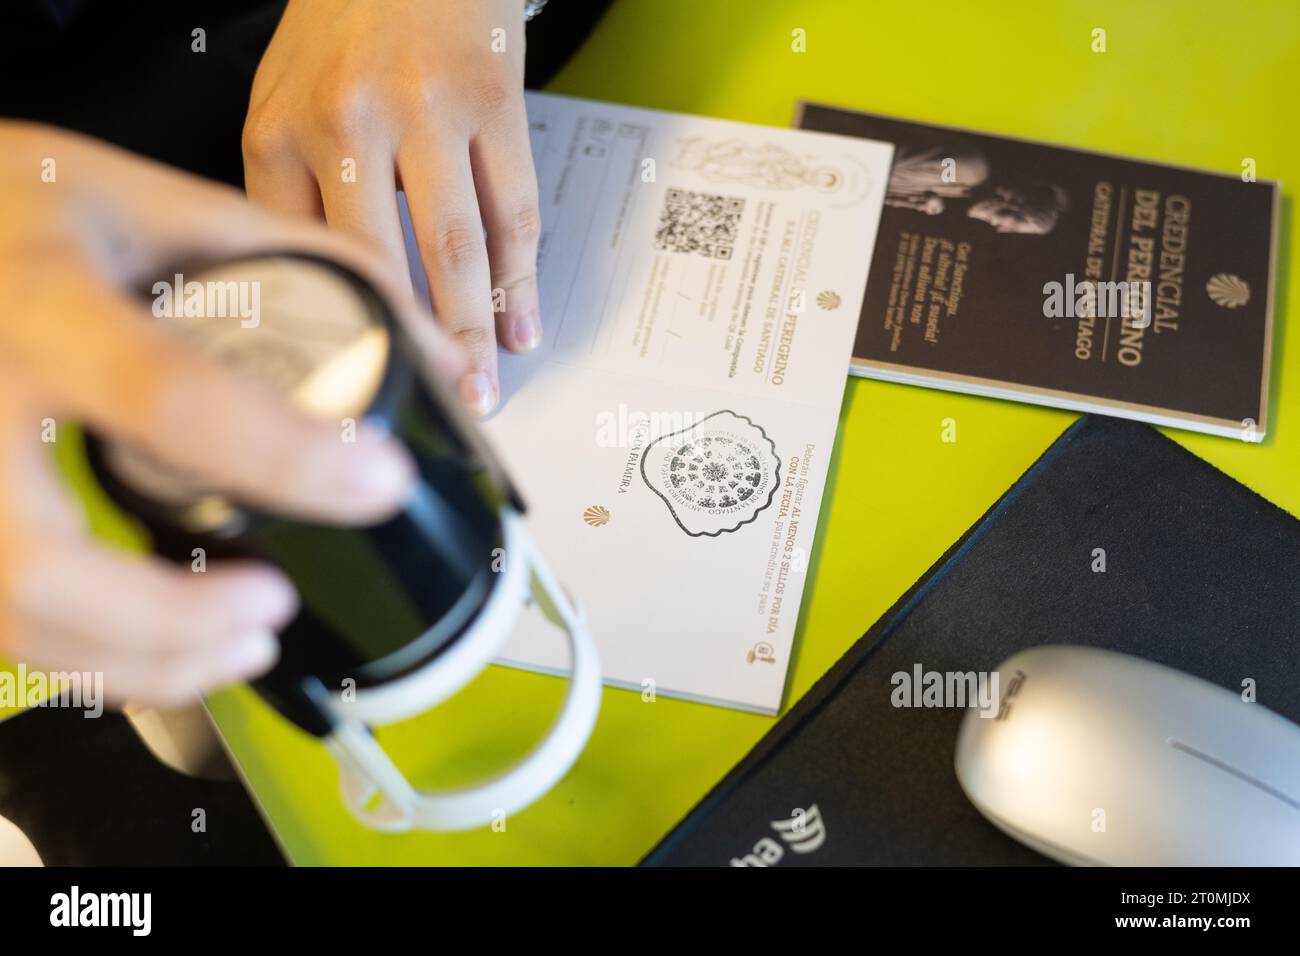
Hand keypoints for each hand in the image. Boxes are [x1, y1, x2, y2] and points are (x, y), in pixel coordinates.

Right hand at [0, 121, 465, 705]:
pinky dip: (90, 659)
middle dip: (174, 618)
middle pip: (44, 560)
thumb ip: (299, 262)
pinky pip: (0, 616)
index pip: (169, 397)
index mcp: (45, 302)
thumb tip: (433, 352)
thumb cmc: (23, 208)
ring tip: (243, 647)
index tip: (382, 482)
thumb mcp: (154, 202)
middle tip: (274, 608)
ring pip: (13, 611)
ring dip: (138, 660)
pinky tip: (164, 655)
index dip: (286, 455)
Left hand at [243, 0, 540, 415]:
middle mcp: (346, 123)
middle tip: (435, 405)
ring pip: (457, 251)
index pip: (300, 260)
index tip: (350, 392)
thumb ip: (290, 194)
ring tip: (484, 385)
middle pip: (383, 269)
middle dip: (414, 353)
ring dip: (475, 332)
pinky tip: (523, 321)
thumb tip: (321, 296)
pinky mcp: (493, 101)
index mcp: (279, 132)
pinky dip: (524, 279)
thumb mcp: (283, 101)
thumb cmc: (347, 24)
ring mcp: (426, 111)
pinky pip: (514, 210)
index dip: (331, 338)